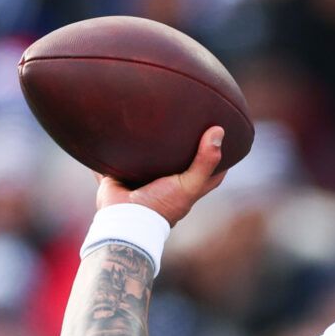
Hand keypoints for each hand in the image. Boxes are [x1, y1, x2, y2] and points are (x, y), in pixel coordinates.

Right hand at [95, 126, 226, 225]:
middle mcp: (163, 184)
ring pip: (145, 160)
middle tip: (185, 119)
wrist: (124, 217)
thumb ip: (205, 162)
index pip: (207, 172)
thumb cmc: (160, 205)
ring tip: (150, 118)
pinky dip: (111, 150)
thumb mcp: (189, 185)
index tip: (223, 135)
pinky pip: (114, 161)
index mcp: (183, 188)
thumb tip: (218, 131)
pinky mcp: (118, 176)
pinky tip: (111, 130)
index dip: (217, 156)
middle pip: (176, 162)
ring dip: (146, 146)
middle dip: (179, 146)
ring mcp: (140, 181)